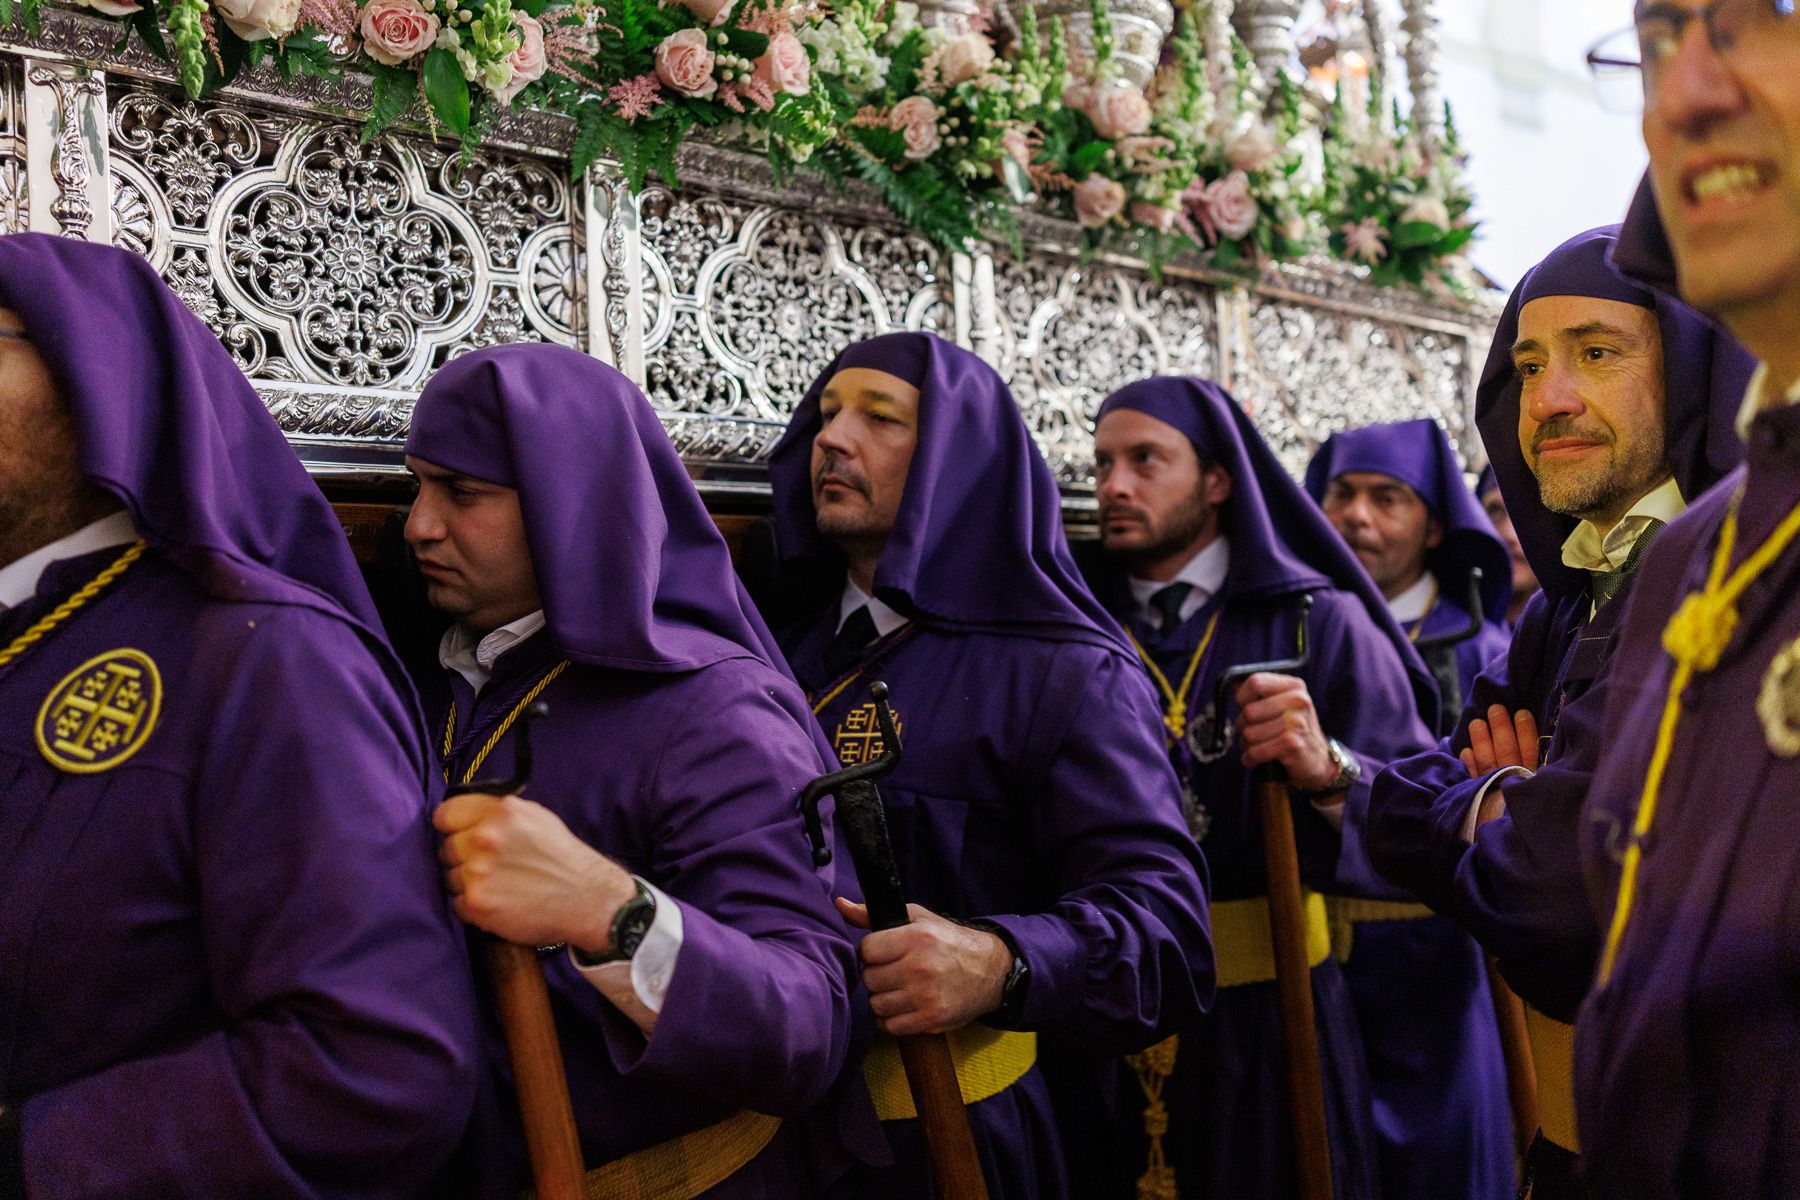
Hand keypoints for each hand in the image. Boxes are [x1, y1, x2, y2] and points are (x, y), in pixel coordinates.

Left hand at [434, 792, 635, 951]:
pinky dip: (474, 906)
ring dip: (468, 884)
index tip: (459, 835)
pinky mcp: (478, 904)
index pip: (446, 815)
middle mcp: (486, 837)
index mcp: (500, 811)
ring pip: (450, 877)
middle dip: (463, 857)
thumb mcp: (536, 816)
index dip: (452, 827)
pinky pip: (457, 904)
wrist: (588, 899)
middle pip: (446, 848)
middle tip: (491, 867)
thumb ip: (498, 812)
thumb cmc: (562, 857)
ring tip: (500, 886)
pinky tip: (499, 902)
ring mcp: (479, 872)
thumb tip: (465, 816)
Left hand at [837, 899, 1011, 1035]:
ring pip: (876, 1004)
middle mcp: (920, 967)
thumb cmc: (949, 942)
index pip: (866, 950)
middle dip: (877, 975)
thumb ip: (875, 914)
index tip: (883, 953)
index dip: (872, 952)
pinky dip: (891, 1019)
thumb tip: (840, 905)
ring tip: (898, 989)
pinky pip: (890, 1026)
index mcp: (917, 937)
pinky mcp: (931, 1019)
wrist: (990, 971)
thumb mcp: (918, 918)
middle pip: (869, 978)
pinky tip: (902, 1007)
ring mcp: (925, 996)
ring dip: (882, 998)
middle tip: (892, 972)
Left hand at [1231, 672, 1338, 791]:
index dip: (1242, 697)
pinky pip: (1255, 751)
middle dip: (1242, 726)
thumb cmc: (1292, 731)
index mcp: (1295, 686)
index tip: (1244, 707)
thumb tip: (1230, 682)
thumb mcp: (1281, 706)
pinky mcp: (1293, 744)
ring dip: (1246, 745)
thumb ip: (1259, 693)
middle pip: (1248, 711)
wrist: (1317, 760)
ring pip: (1249, 733)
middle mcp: (1299, 701)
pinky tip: (1255, 760)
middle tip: (1251, 734)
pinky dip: (1250, 759)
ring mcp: (1297, 723)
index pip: (1255, 682)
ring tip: (1257, 747)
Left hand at [1460, 705, 1538, 827]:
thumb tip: (1546, 761)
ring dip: (1482, 742)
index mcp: (1534, 786)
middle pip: (1507, 754)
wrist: (1520, 860)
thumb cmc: (1535, 829)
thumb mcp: (1543, 802)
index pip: (1530, 755)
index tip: (1522, 713)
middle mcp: (1516, 789)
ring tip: (1476, 722)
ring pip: (1489, 764)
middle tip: (1494, 708)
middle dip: (1501, 730)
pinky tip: (1464, 752)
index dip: (1525, 734)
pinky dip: (1469, 767)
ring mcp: (1497, 797)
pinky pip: (1473, 783)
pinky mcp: (1481, 807)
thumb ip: (1540, 782)